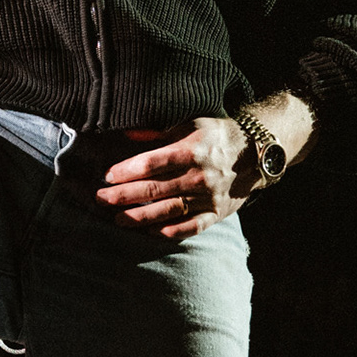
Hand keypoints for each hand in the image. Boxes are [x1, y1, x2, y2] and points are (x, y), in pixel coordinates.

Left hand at [95, 115, 262, 237]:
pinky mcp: (216, 214)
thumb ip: (158, 134)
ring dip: (140, 217)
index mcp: (191, 150)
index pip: (153, 162)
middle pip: (155, 189)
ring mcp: (208, 197)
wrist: (255, 154)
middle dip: (124, 195)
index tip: (108, 175)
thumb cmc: (216, 136)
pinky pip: (191, 227)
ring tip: (118, 219)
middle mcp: (199, 175)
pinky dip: (170, 232)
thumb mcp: (190, 125)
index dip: (128, 170)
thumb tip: (127, 136)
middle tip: (101, 199)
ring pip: (169, 211)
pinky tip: (150, 232)